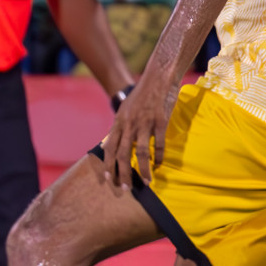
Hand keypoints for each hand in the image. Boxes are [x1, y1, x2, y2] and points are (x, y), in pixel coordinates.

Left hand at [103, 75, 174, 191]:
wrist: (158, 78)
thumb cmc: (141, 96)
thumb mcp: (124, 112)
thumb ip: (115, 130)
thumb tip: (105, 145)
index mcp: (119, 123)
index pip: (109, 148)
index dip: (107, 165)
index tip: (107, 180)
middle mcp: (129, 124)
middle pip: (122, 154)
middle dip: (122, 173)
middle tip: (124, 188)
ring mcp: (144, 123)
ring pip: (140, 152)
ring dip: (143, 169)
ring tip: (146, 182)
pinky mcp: (160, 121)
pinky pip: (158, 143)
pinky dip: (158, 156)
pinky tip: (159, 165)